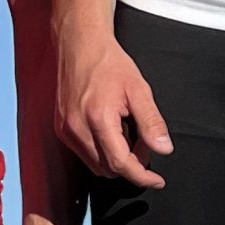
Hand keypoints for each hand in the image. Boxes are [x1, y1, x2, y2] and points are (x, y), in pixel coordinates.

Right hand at [57, 30, 170, 190]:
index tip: (156, 180)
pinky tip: (112, 132)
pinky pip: (84, 153)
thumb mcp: (138, 90)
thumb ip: (151, 122)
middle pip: (108, 168)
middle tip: (144, 143)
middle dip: (131, 164)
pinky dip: (101, 152)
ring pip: (95, 164)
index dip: (142, 176)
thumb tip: (164, 149)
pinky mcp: (61, 128)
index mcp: (98, 119)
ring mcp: (66, 130)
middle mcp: (77, 128)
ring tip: (128, 135)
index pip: (121, 164)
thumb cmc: (109, 63)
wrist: (80, 45)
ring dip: (115, 160)